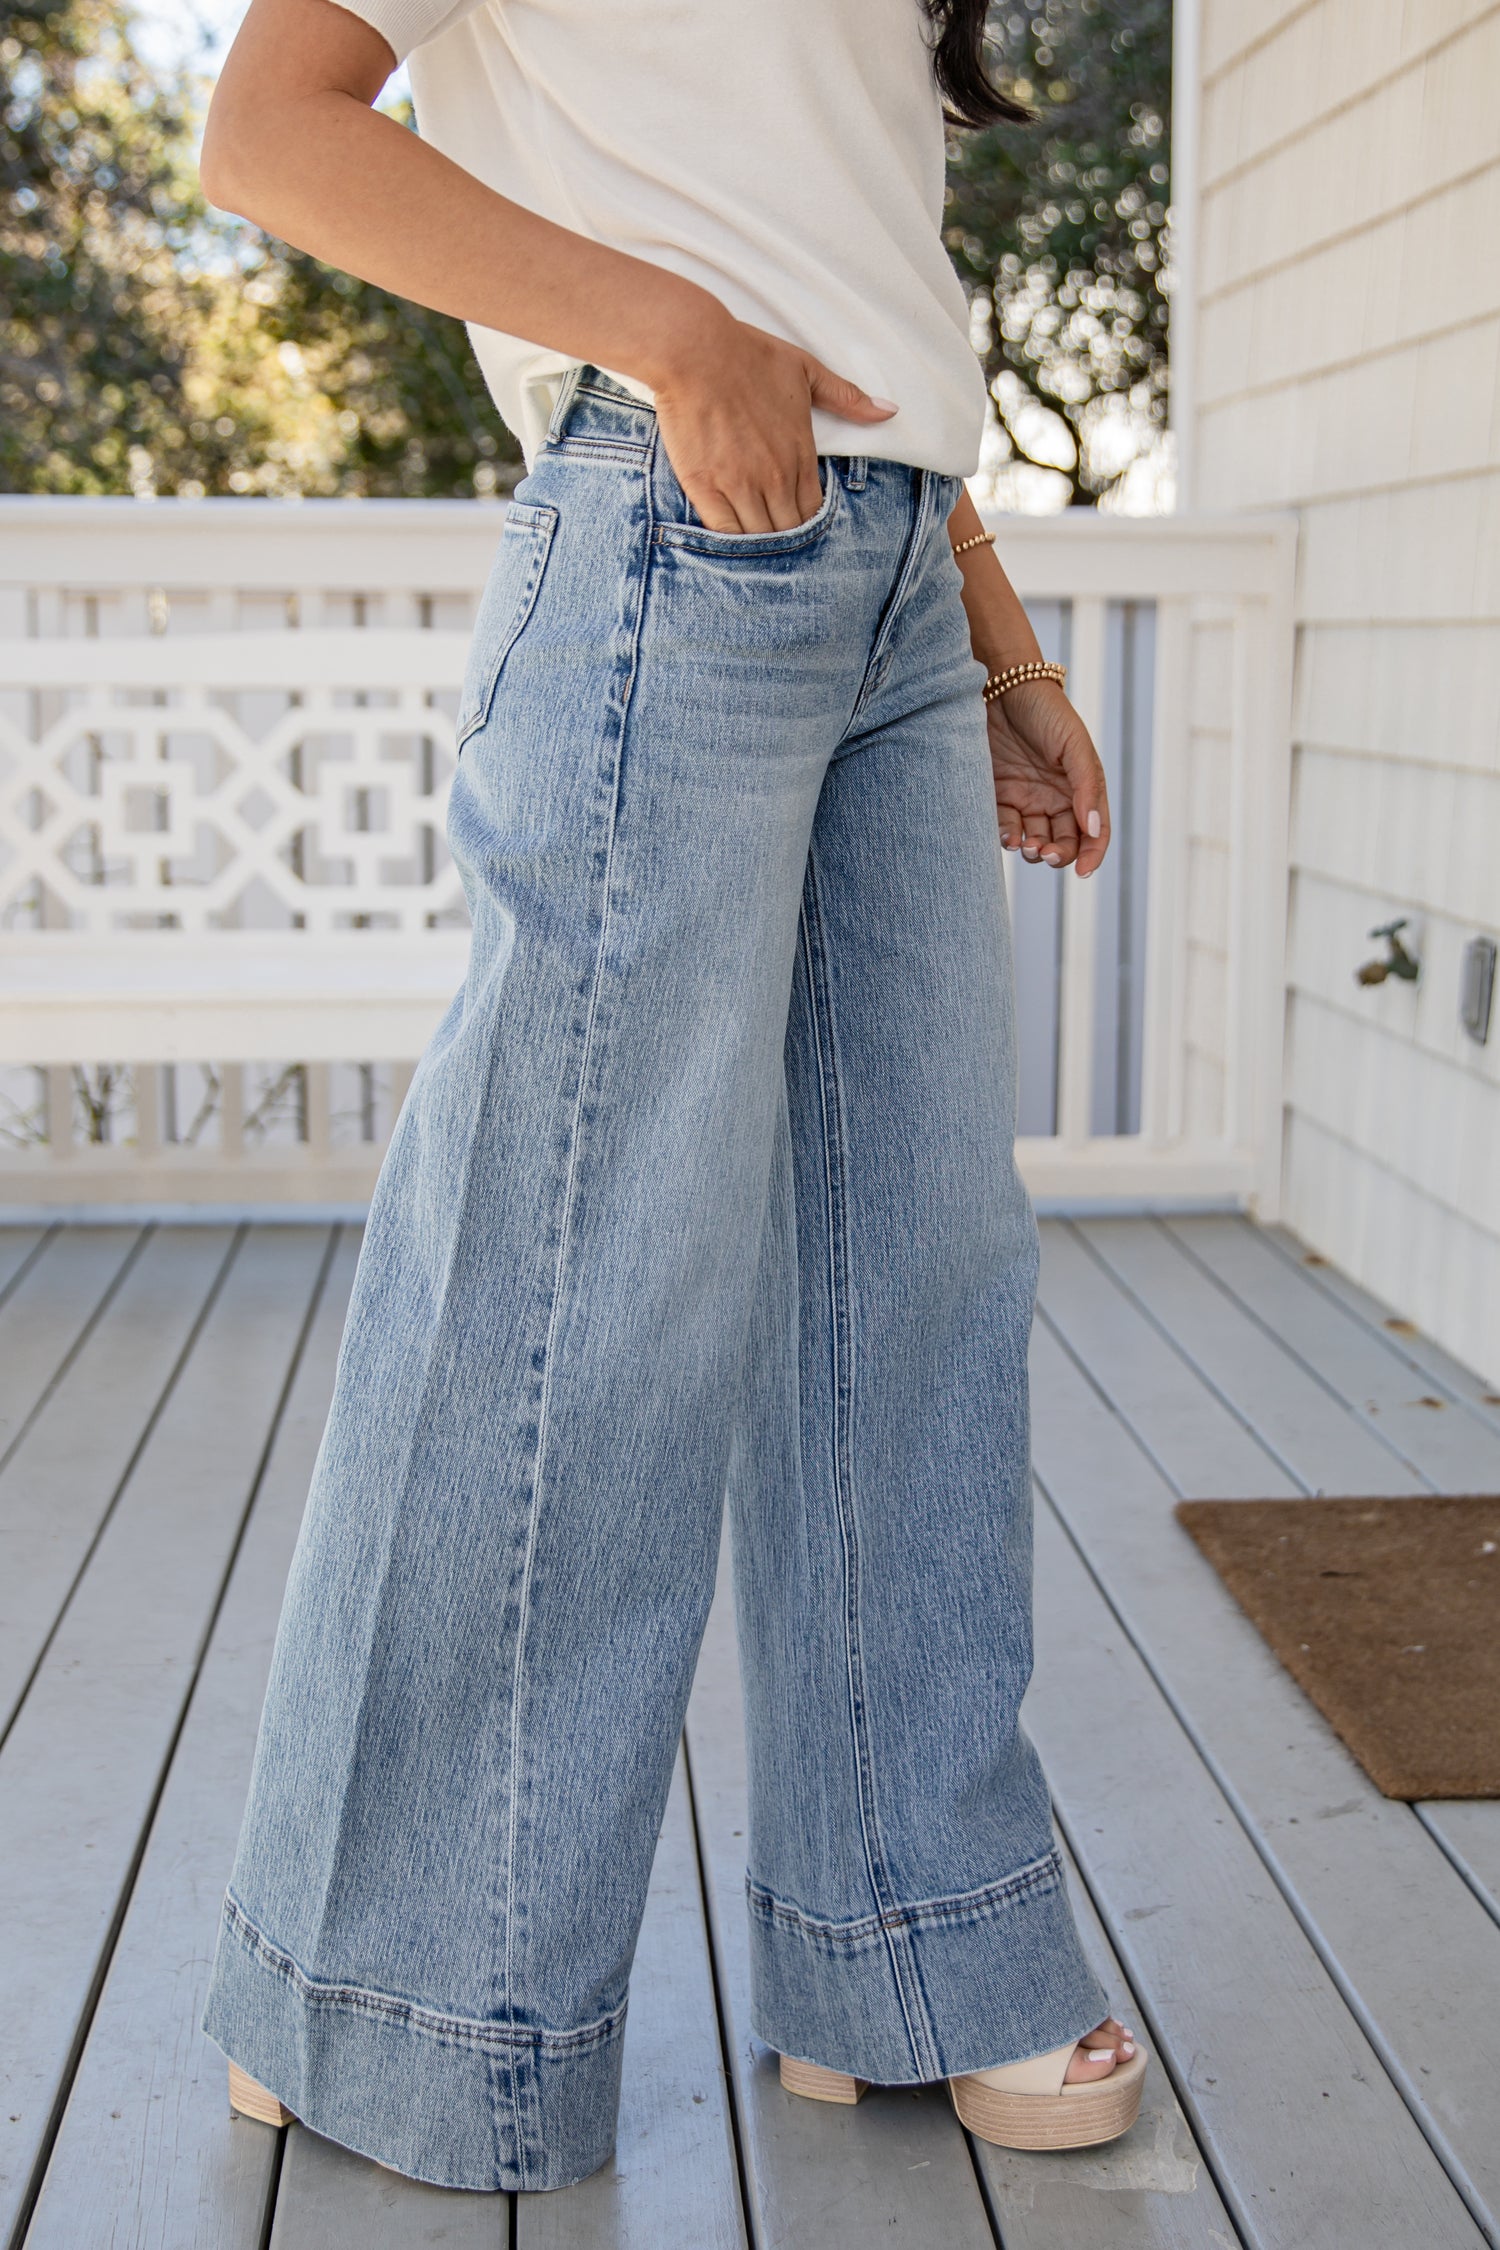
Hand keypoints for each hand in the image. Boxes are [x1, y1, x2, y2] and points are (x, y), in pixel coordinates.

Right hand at [650, 314, 896, 533]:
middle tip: (778, 550)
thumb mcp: (806, 370)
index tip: (797, 525)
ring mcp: (740, 484)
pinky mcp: (705, 487)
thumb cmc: (748, 355)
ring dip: (759, 549)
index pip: (814, 512)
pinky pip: (724, 532)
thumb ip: (847, 397)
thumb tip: (890, 412)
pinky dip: (729, 544)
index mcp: (801, 454)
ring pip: (759, 538)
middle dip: (786, 543)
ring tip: (755, 556)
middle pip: (789, 533)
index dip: (807, 525)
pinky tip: (730, 546)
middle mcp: (775, 476)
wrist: (695, 350)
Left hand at [987, 677, 1109, 876]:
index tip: (1084, 872)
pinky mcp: (997, 796)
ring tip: (1028, 845)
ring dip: (1034, 851)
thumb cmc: (1045, 710)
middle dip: (1059, 855)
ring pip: (1035, 840)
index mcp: (1081, 786)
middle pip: (1064, 842)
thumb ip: (1085, 785)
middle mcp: (1055, 797)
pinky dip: (1008, 838)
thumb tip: (1093, 829)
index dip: (1093, 854)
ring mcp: (1026, 798)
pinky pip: (1005, 828)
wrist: (1000, 685)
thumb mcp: (1072, 744)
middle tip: (1048, 853)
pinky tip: (1009, 837)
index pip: (1094, 831)